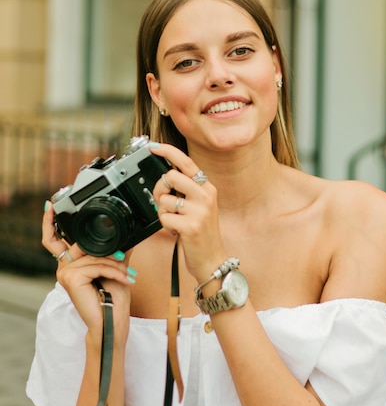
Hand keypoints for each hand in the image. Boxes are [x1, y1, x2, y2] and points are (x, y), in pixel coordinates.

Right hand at [42, 202, 132, 346]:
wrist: (112, 322)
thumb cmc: (113, 299)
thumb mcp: (116, 268)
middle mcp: (63, 267)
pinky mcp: (71, 278)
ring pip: (94, 255)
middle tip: (124, 260)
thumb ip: (115, 250)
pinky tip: (125, 279)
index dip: (50, 222)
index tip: (50, 206)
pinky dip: (114, 271)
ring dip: (116, 265)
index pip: (54, 239)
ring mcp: (65, 272)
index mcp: (70, 263)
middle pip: (84, 244)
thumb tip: (128, 232)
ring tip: (128, 275)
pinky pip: (96, 265)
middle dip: (109, 252)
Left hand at [150, 143, 226, 282]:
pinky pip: (164, 217)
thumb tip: (166, 175)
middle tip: (165, 202)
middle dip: (159, 189)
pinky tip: (176, 231)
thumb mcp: (200, 206)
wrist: (212, 259)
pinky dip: (165, 226)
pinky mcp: (191, 226)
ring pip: (164, 199)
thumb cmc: (202, 233)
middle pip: (170, 176)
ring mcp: (200, 211)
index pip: (186, 162)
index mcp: (208, 188)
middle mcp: (206, 196)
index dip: (168, 151)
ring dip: (163, 212)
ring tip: (174, 221)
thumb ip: (187, 190)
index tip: (153, 146)